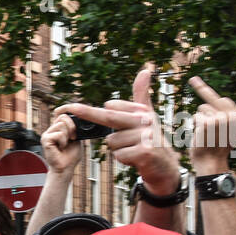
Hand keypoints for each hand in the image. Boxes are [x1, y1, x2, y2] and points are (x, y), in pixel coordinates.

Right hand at [39, 113, 83, 175]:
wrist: (65, 168)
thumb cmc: (70, 156)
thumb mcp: (77, 138)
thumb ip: (75, 128)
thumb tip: (78, 118)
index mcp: (58, 128)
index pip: (64, 114)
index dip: (72, 121)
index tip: (75, 134)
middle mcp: (51, 130)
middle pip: (63, 117)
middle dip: (72, 128)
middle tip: (71, 139)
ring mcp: (47, 134)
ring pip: (62, 125)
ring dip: (67, 137)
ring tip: (64, 145)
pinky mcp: (45, 139)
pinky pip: (59, 134)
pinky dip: (63, 142)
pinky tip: (60, 148)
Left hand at [56, 66, 180, 192]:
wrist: (165, 164)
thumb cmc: (150, 137)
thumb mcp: (147, 115)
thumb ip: (141, 94)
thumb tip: (144, 70)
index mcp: (141, 111)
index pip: (112, 107)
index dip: (96, 112)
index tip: (77, 108)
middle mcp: (144, 120)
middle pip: (109, 117)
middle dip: (87, 113)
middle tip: (70, 107)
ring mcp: (146, 136)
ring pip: (111, 142)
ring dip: (118, 149)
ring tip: (133, 149)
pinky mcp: (145, 152)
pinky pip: (119, 155)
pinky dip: (123, 159)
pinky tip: (136, 158)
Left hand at [188, 76, 235, 173]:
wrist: (212, 163)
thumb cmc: (217, 148)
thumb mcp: (227, 132)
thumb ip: (226, 117)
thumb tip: (223, 102)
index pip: (224, 100)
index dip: (207, 91)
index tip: (194, 79)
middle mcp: (233, 116)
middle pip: (212, 100)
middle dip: (202, 90)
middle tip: (192, 79)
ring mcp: (220, 119)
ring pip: (202, 109)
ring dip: (201, 119)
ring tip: (206, 134)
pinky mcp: (208, 123)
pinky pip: (196, 117)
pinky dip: (195, 125)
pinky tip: (201, 135)